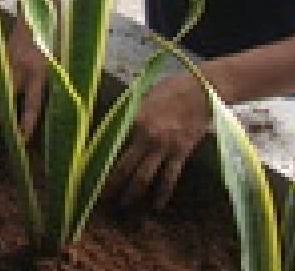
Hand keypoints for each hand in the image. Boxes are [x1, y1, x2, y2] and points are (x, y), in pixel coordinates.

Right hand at [0, 18, 48, 144]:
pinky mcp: (0, 55)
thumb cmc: (55, 35)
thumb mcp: (61, 59)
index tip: (20, 139)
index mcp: (39, 70)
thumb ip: (55, 80)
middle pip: (2, 99)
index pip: (32, 103)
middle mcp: (19, 68)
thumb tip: (59, 106)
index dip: (26, 122)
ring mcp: (5, 61)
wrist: (39, 7)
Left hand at [103, 72, 211, 209]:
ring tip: (123, 205)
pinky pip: (169, 178)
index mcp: (135, 120)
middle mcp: (146, 137)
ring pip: (144, 176)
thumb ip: (132, 113)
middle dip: (112, 184)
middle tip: (103, 198)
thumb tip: (118, 124)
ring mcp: (164, 147)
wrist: (201, 91)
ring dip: (132, 193)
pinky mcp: (180, 153)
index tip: (93, 171)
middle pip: (125, 166)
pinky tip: (156, 206)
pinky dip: (162, 193)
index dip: (102, 159)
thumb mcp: (145, 97)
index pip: (113, 144)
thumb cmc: (172, 89)